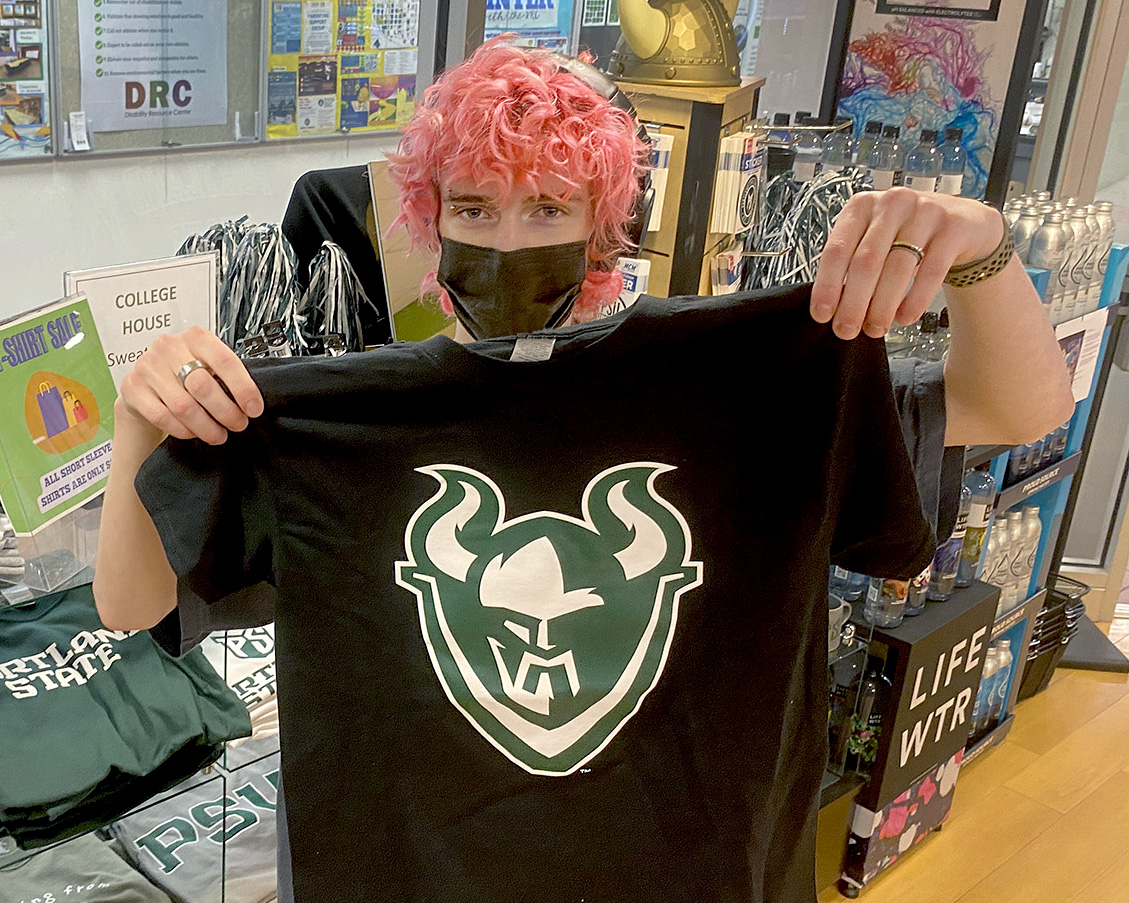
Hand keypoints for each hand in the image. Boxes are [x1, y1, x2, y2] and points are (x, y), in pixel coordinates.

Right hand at [118, 326, 263, 445]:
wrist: (146, 382)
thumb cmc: (184, 373)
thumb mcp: (207, 364)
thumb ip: (225, 376)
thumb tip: (251, 404)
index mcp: (196, 337)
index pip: (225, 360)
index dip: (243, 388)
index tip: (254, 409)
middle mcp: (169, 347)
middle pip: (203, 386)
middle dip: (226, 412)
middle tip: (238, 425)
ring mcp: (147, 367)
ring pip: (184, 406)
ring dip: (206, 426)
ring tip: (219, 435)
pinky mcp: (132, 388)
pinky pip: (162, 416)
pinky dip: (182, 430)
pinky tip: (193, 433)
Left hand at [810, 189, 1006, 338]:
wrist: (963, 221)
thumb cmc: (907, 234)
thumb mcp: (874, 239)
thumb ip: (853, 264)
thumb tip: (835, 308)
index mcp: (861, 206)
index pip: (836, 250)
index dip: (827, 286)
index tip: (822, 315)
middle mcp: (891, 204)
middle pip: (865, 262)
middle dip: (853, 303)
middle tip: (847, 330)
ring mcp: (925, 212)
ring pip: (897, 269)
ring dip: (882, 306)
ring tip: (876, 328)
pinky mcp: (953, 228)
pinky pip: (930, 272)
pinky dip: (915, 300)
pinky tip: (905, 318)